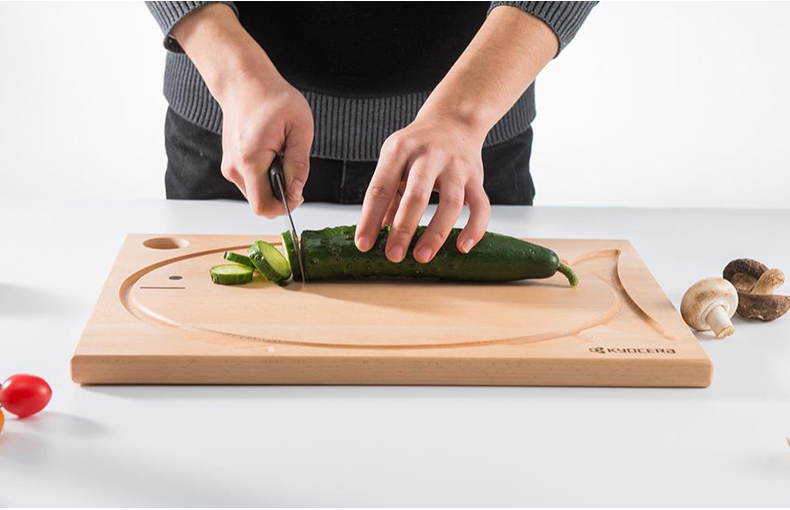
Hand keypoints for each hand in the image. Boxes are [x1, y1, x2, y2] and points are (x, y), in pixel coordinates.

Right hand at [171, 3, 313, 217]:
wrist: (245, 82)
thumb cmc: (273, 99)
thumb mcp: (299, 128)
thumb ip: (299, 164)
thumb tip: (297, 192)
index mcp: (251, 160)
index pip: (262, 206)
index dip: (284, 206)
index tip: (298, 191)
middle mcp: (235, 168)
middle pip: (261, 202)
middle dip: (281, 192)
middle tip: (292, 164)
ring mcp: (230, 167)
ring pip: (257, 193)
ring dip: (274, 182)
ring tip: (281, 153)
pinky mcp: (232, 165)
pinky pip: (253, 182)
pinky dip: (266, 175)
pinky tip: (272, 153)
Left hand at [355, 4, 558, 261]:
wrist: (454, 120)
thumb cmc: (417, 146)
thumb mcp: (394, 160)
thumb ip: (386, 194)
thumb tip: (374, 233)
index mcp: (400, 149)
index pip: (381, 187)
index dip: (370, 218)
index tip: (363, 245)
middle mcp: (429, 155)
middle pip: (416, 195)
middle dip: (404, 228)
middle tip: (393, 256)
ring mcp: (456, 165)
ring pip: (450, 202)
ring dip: (436, 233)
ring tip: (422, 257)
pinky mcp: (477, 177)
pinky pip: (480, 205)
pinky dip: (474, 228)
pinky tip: (463, 248)